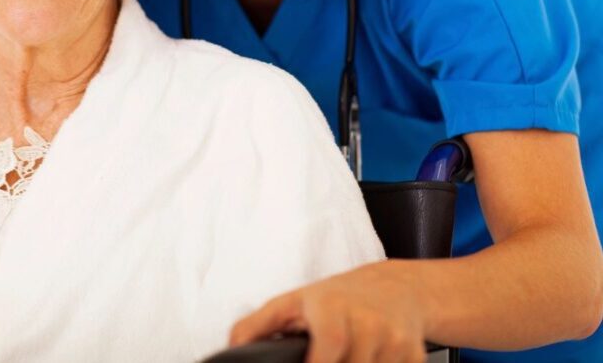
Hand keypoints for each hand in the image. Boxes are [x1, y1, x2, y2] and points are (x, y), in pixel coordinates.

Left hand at [229, 261, 428, 362]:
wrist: (395, 289)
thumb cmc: (335, 300)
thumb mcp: (291, 304)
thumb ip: (256, 328)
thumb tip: (231, 351)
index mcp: (331, 308)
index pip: (331, 344)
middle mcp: (367, 322)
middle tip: (328, 358)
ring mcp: (394, 341)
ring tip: (346, 356)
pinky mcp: (415, 356)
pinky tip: (369, 360)